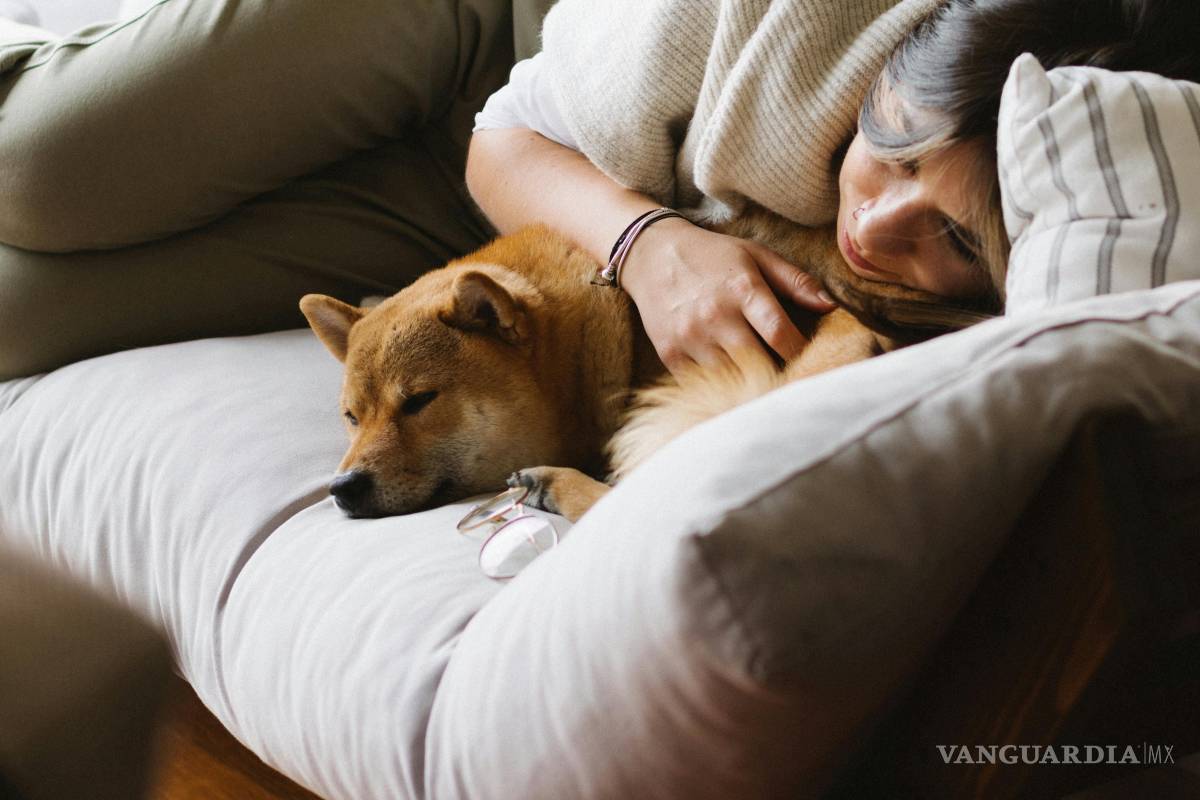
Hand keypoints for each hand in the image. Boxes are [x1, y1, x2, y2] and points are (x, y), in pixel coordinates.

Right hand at [619, 217, 836, 374]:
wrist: (650, 254)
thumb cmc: (712, 255)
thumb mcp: (756, 255)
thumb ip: (796, 281)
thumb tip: (831, 306)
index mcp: (743, 290)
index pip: (782, 335)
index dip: (802, 353)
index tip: (811, 359)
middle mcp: (716, 315)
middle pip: (758, 362)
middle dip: (778, 371)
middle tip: (791, 376)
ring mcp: (690, 337)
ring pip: (730, 378)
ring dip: (748, 382)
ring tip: (762, 380)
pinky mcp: (670, 353)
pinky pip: (701, 383)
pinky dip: (718, 385)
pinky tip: (729, 378)